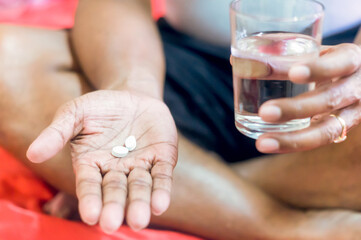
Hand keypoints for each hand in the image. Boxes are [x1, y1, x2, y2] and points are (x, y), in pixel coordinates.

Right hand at [26, 90, 177, 232]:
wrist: (131, 96)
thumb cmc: (99, 107)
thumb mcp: (74, 113)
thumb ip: (56, 133)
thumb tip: (32, 154)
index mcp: (91, 164)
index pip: (90, 185)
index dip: (90, 200)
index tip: (91, 216)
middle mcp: (116, 170)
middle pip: (115, 191)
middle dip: (114, 206)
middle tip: (112, 224)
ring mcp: (141, 165)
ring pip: (140, 187)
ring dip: (140, 203)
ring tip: (139, 220)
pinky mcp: (162, 158)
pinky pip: (162, 175)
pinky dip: (161, 190)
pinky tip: (160, 204)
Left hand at [256, 43, 360, 152]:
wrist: (356, 79)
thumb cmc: (327, 62)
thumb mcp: (315, 52)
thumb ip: (283, 56)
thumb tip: (235, 61)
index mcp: (351, 61)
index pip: (340, 64)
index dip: (318, 69)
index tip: (293, 73)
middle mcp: (356, 89)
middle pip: (330, 100)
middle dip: (296, 108)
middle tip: (264, 112)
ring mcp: (351, 114)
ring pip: (327, 131)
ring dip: (292, 138)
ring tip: (262, 143)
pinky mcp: (340, 132)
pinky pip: (316, 141)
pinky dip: (291, 144)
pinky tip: (268, 144)